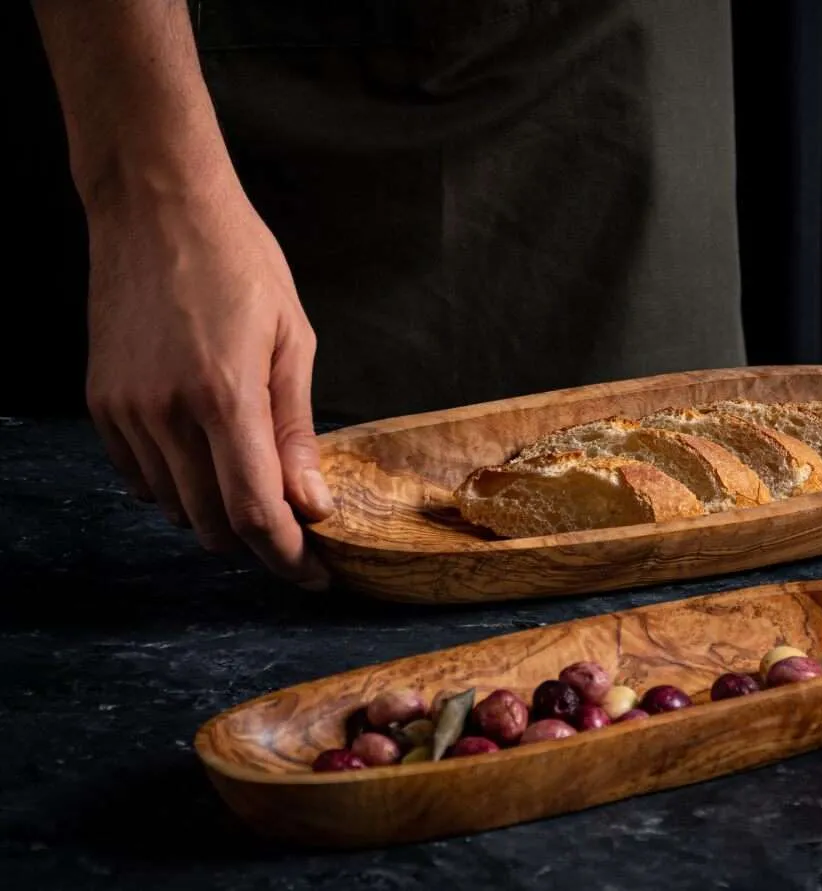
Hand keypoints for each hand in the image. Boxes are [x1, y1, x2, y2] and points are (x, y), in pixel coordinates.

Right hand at [84, 179, 332, 587]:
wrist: (155, 206)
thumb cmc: (238, 262)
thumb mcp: (291, 340)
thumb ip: (297, 431)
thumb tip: (312, 503)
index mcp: (225, 396)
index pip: (255, 512)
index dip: (288, 557)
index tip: (316, 574)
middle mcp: (167, 413)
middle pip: (213, 525)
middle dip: (260, 541)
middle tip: (296, 528)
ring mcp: (126, 411)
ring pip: (177, 507)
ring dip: (219, 513)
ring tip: (253, 481)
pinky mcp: (101, 403)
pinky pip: (141, 478)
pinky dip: (178, 486)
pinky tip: (206, 457)